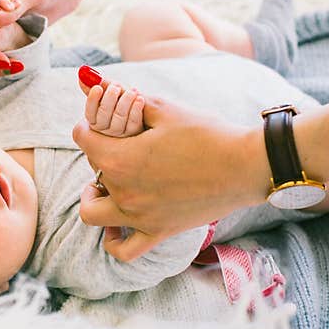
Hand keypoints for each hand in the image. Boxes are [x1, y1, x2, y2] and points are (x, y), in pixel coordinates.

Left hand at [72, 94, 270, 260]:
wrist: (245, 165)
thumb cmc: (207, 133)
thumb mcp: (163, 108)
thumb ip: (123, 98)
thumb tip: (87, 77)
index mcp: (119, 159)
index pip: (82, 138)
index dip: (90, 125)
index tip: (104, 122)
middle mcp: (123, 192)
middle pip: (92, 170)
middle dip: (101, 154)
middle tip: (122, 144)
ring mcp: (139, 217)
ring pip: (93, 214)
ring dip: (94, 198)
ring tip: (105, 185)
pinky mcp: (159, 232)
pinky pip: (124, 250)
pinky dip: (113, 242)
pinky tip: (116, 226)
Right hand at [78, 69, 144, 136]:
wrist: (142, 112)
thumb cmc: (119, 100)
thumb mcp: (108, 92)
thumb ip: (96, 84)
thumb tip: (83, 71)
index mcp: (95, 119)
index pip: (90, 113)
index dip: (92, 100)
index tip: (97, 87)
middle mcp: (105, 129)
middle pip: (103, 117)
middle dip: (109, 99)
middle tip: (115, 86)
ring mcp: (119, 133)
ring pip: (119, 119)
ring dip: (125, 102)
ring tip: (132, 91)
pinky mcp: (134, 133)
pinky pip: (133, 123)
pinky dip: (136, 109)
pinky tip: (139, 99)